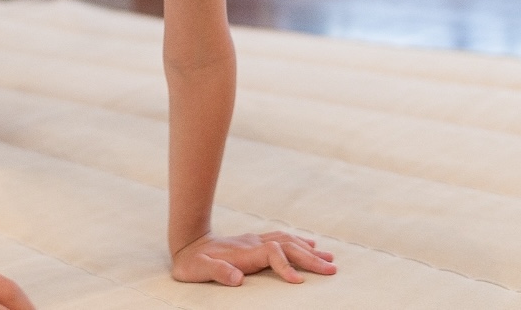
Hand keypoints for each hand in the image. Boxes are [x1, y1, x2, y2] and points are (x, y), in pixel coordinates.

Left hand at [171, 230, 335, 286]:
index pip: (273, 255)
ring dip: (309, 251)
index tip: (299, 282)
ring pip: (289, 242)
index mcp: (245, 252)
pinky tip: (309, 244)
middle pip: (288, 247)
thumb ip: (218, 273)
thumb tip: (237, 278)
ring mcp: (256, 241)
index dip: (287, 267)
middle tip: (333, 270)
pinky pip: (283, 240)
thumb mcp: (199, 270)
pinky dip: (299, 242)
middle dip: (311, 259)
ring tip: (329, 259)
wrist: (187, 243)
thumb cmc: (193, 262)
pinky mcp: (256, 242)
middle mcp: (254, 243)